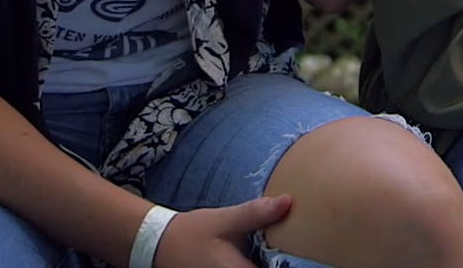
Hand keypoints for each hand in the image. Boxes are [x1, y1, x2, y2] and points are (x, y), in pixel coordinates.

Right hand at [153, 195, 292, 267]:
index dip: (292, 267)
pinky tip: (263, 257)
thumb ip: (255, 214)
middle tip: (297, 253)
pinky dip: (257, 265)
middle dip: (279, 263)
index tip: (304, 256)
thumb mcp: (224, 221)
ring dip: (269, 264)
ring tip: (280, 253)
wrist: (158, 246)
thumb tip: (288, 202)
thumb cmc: (192, 234)